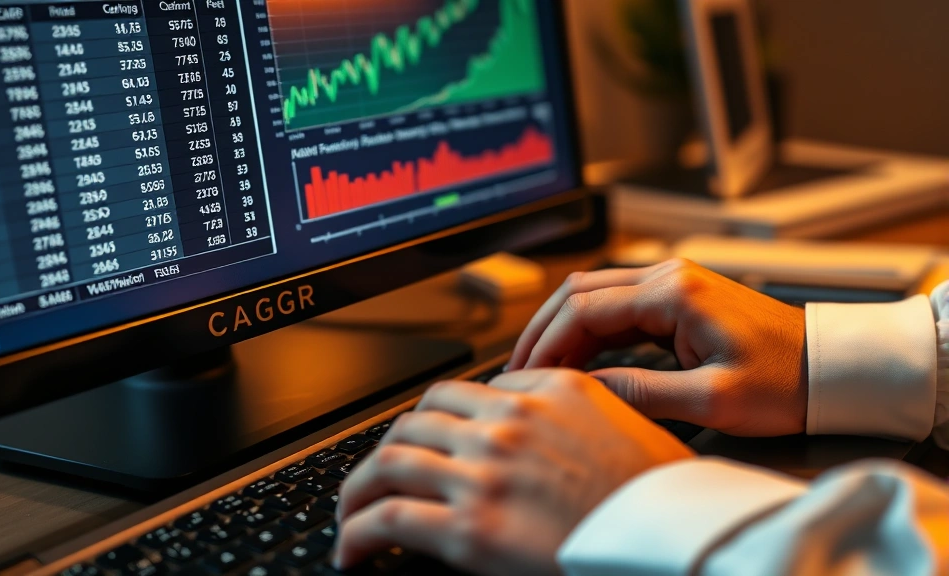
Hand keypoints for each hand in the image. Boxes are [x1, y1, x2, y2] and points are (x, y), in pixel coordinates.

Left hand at [333, 369, 693, 575]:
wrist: (682, 539)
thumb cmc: (664, 496)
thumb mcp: (622, 426)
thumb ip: (567, 414)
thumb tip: (529, 425)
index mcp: (548, 391)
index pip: (464, 393)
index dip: (434, 420)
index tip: (425, 440)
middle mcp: (510, 423)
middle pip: (417, 420)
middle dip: (391, 447)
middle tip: (379, 472)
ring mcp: (486, 472)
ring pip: (390, 461)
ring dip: (359, 488)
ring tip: (350, 510)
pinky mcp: (470, 527)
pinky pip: (389, 518)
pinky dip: (358, 531)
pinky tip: (352, 547)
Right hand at [508, 258, 806, 436]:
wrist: (831, 368)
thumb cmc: (786, 381)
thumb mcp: (713, 399)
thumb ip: (642, 391)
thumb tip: (586, 390)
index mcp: (674, 292)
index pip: (584, 309)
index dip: (547, 342)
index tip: (527, 373)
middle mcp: (669, 276)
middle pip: (579, 291)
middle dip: (542, 329)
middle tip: (519, 366)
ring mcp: (673, 282)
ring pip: (594, 293)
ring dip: (562, 326)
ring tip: (540, 364)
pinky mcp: (678, 296)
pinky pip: (617, 303)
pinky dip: (588, 328)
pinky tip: (577, 356)